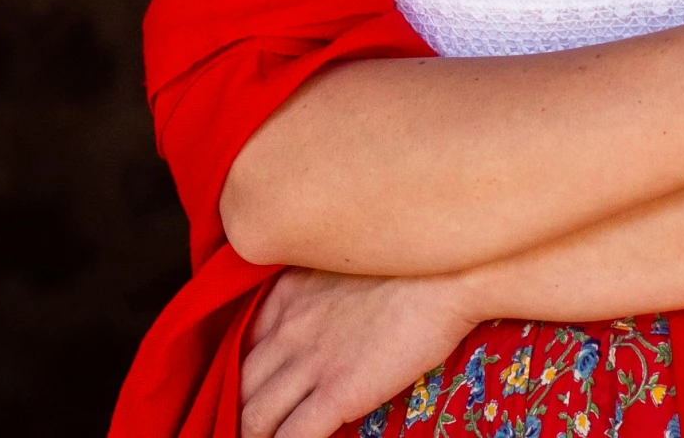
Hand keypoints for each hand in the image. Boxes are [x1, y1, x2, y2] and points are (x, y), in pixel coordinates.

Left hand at [240, 264, 476, 437]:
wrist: (447, 273)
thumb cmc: (409, 263)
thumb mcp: (344, 263)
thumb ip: (316, 291)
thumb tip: (315, 320)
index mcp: (288, 293)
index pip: (242, 343)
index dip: (238, 374)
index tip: (245, 391)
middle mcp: (289, 327)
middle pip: (239, 381)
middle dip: (236, 409)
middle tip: (246, 427)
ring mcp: (310, 362)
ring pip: (254, 415)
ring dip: (251, 436)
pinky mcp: (338, 394)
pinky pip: (291, 437)